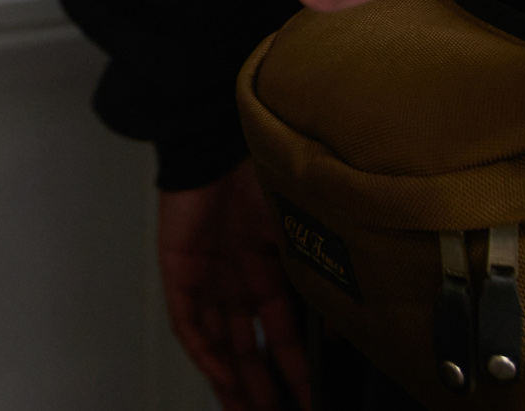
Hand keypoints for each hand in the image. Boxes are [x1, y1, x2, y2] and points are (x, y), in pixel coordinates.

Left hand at [157, 163, 309, 410]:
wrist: (222, 141)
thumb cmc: (266, 174)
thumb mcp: (306, 237)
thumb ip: (319, 283)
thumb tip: (346, 331)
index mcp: (268, 270)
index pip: (282, 333)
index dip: (295, 368)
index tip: (310, 398)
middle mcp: (236, 278)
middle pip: (246, 345)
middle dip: (259, 385)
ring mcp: (207, 274)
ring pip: (216, 339)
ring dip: (230, 377)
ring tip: (246, 408)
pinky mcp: (178, 267)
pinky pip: (187, 319)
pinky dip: (203, 348)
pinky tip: (219, 373)